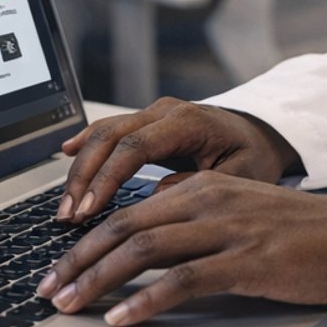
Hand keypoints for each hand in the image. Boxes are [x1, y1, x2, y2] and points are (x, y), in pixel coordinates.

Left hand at [37, 172, 326, 325]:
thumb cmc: (304, 233)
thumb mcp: (242, 213)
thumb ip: (197, 220)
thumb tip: (147, 243)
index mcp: (204, 186)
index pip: (127, 210)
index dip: (85, 241)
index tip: (57, 268)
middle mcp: (209, 199)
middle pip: (124, 225)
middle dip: (77, 260)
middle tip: (48, 290)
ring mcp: (228, 229)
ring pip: (144, 248)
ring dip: (99, 279)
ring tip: (72, 305)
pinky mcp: (248, 261)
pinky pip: (184, 280)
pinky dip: (147, 299)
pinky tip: (123, 318)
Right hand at [56, 97, 299, 219]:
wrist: (261, 133)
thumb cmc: (254, 156)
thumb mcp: (242, 175)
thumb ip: (203, 184)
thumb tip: (158, 195)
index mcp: (189, 122)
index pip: (135, 145)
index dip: (108, 177)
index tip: (90, 208)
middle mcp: (166, 112)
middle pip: (110, 136)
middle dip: (84, 176)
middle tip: (68, 215)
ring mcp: (153, 114)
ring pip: (104, 131)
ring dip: (81, 167)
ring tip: (66, 205)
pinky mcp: (146, 122)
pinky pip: (109, 128)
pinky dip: (85, 142)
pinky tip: (65, 154)